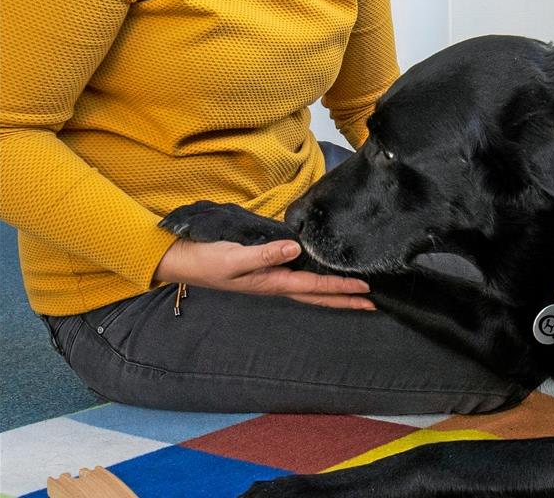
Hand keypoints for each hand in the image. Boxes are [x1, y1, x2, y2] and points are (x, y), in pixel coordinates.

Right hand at [154, 237, 374, 309]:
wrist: (181, 260)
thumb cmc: (206, 259)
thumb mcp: (234, 257)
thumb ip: (264, 254)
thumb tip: (295, 250)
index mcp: (272, 283)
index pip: (314, 288)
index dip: (341, 289)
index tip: (365, 290)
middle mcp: (276, 283)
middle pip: (318, 296)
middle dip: (345, 300)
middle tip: (372, 303)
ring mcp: (271, 278)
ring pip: (310, 289)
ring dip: (334, 292)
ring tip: (357, 294)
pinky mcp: (265, 269)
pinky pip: (298, 276)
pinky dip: (316, 280)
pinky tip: (323, 275)